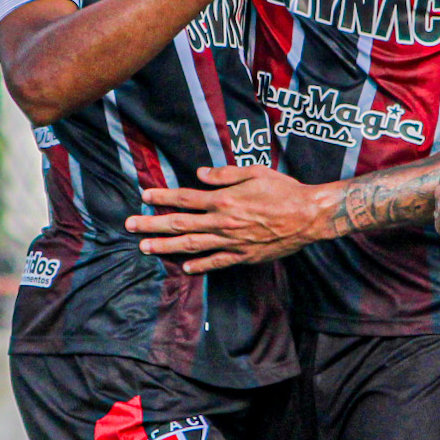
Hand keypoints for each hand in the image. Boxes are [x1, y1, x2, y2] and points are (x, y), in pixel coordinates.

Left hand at [129, 165, 333, 273]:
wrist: (309, 216)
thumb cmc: (285, 190)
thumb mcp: (255, 172)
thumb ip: (225, 174)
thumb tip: (199, 175)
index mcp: (224, 200)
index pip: (185, 198)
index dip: (163, 197)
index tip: (144, 196)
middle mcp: (223, 222)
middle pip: (180, 224)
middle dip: (152, 224)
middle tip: (130, 226)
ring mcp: (232, 241)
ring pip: (192, 245)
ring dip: (166, 247)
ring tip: (145, 248)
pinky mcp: (244, 255)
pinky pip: (217, 262)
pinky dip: (200, 265)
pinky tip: (185, 268)